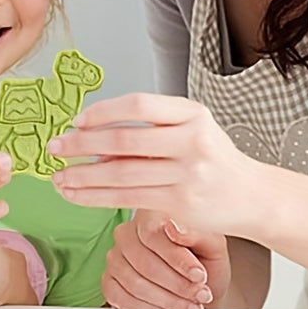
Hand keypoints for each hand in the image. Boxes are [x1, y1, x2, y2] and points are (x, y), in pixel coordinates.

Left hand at [49, 94, 257, 237]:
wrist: (252, 194)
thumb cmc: (215, 160)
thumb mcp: (192, 130)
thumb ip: (152, 132)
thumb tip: (93, 141)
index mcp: (193, 114)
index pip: (140, 105)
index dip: (104, 112)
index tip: (78, 120)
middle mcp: (192, 140)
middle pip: (124, 140)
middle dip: (82, 144)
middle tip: (55, 148)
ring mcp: (188, 173)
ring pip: (121, 174)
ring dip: (82, 176)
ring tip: (58, 177)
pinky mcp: (181, 203)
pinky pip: (128, 198)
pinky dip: (96, 196)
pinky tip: (77, 193)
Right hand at [102, 211, 230, 308]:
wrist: (197, 281)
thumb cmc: (204, 258)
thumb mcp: (212, 243)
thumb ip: (196, 233)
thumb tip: (174, 227)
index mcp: (151, 214)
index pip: (153, 234)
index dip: (177, 259)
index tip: (199, 275)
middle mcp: (127, 232)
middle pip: (144, 263)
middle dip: (177, 285)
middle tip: (200, 294)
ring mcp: (115, 257)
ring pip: (134, 283)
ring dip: (167, 300)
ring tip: (190, 304)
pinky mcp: (109, 281)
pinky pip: (120, 298)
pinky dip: (149, 308)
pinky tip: (167, 307)